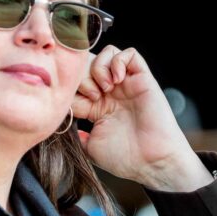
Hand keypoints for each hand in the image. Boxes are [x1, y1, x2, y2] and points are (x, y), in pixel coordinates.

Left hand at [71, 45, 213, 190]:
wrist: (151, 162)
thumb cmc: (125, 158)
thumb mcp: (90, 147)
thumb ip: (76, 134)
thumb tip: (65, 122)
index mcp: (96, 107)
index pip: (74, 82)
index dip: (69, 87)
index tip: (72, 104)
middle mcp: (111, 93)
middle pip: (87, 64)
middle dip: (82, 75)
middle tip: (90, 96)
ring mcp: (126, 85)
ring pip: (107, 54)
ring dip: (99, 67)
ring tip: (104, 89)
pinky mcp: (143, 79)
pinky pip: (130, 53)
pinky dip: (118, 61)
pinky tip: (117, 80)